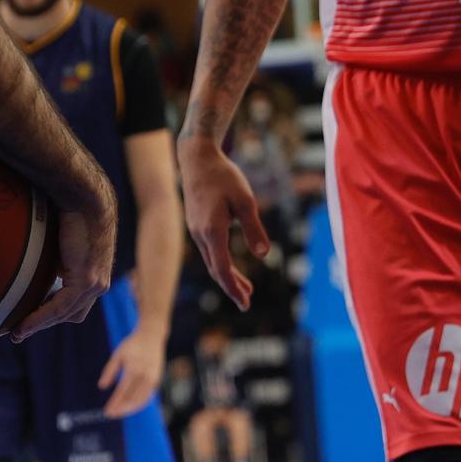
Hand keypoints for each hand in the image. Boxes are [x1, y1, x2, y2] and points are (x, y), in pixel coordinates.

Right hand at [15, 167, 114, 339]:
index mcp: (93, 269)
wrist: (85, 195)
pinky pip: (60, 308)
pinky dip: (39, 319)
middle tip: (20, 329)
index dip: (54, 309)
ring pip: (65, 314)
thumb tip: (25, 249)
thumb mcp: (58, 236)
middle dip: (46, 322)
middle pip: (72, 312)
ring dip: (39, 325)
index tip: (31, 316)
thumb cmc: (69, 206)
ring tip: (16, 332)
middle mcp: (98, 280)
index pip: (75, 299)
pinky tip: (21, 326)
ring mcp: (96, 283)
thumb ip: (49, 251)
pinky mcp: (87, 281)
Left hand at [99, 324, 165, 418]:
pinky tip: (130, 406)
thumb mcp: (117, 355)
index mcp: (133, 369)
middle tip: (111, 414)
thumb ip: (109, 371)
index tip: (107, 412)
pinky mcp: (157, 380)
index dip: (114, 403)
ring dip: (130, 409)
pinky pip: (148, 396)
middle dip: (121, 409)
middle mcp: (144, 376)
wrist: (152, 336)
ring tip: (119, 412)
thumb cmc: (132, 345)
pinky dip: (139, 404)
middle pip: (132, 399)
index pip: (122, 392)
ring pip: (141, 400)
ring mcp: (153, 379)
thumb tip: (102, 387)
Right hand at [179, 133, 269, 310]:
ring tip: (245, 288)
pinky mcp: (196, 225)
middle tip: (246, 303)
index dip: (234, 288)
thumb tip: (265, 255)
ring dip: (227, 276)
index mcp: (212, 231)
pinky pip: (209, 251)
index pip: (222, 269)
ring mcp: (195, 231)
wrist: (196, 158)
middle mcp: (200, 235)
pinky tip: (231, 264)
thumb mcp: (245, 201)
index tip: (245, 303)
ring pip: (212, 261)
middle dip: (232, 287)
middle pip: (216, 270)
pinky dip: (221, 262)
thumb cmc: (223, 176)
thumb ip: (254, 228)